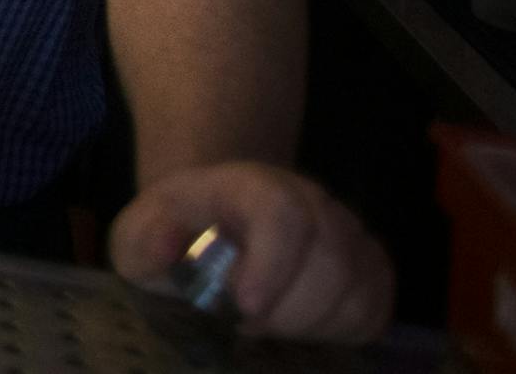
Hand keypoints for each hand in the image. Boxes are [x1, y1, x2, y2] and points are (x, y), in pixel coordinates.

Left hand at [109, 161, 393, 343]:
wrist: (215, 221)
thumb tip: (168, 248)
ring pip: (358, 286)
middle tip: (245, 323)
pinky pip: (374, 308)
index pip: (283, 213)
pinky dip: (341, 330)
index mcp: (252, 185)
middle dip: (288, 310)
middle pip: (330, 257)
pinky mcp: (369, 266)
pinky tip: (301, 327)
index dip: (274, 263)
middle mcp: (310, 199)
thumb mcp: (141, 233)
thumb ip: (146, 240)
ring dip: (312, 323)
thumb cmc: (178, 232)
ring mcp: (346, 231)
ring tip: (267, 323)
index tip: (246, 308)